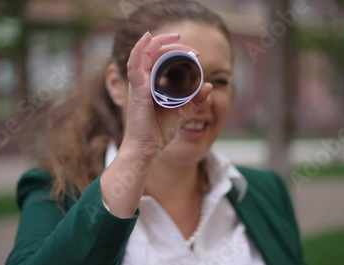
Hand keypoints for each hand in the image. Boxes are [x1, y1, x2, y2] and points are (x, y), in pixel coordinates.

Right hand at [121, 31, 212, 160]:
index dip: (176, 51)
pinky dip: (140, 47)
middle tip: (192, 50)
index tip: (195, 55)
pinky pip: (135, 62)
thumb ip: (195, 100)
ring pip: (145, 52)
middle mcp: (143, 80)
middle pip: (154, 52)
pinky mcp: (137, 88)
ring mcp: (138, 83)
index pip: (160, 58)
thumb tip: (208, 87)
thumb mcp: (182, 112)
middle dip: (173, 44)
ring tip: (177, 38)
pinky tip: (148, 38)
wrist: (146, 148)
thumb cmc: (158, 132)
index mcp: (151, 84)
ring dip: (160, 42)